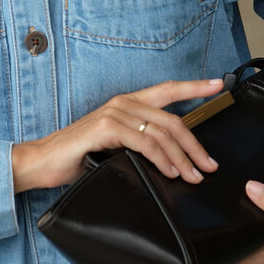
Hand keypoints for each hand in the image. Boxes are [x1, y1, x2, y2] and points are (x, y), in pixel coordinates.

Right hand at [11, 77, 225, 192]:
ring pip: (162, 134)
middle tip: (209, 167)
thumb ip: (139, 144)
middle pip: (172, 121)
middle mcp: (123, 103)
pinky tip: (170, 171)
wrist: (43, 162)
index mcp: (127, 104)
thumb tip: (172, 160)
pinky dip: (162, 159)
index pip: (167, 91)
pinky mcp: (106, 128)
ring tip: (193, 176)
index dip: (195, 87)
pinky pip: (145, 143)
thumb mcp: (115, 147)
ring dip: (182, 158)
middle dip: (195, 146)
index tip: (219, 87)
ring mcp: (114, 113)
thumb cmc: (78, 157)